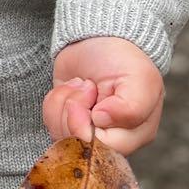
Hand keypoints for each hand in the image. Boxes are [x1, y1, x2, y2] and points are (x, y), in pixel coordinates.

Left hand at [44, 36, 164, 156]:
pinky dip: (55, 100)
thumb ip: (130, 108)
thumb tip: (100, 122)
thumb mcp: (139, 79)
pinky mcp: (66, 121)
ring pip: (60, 134)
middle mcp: (110, 139)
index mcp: (134, 135)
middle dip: (73, 109)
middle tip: (87, 86)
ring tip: (82, 84)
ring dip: (64, 101)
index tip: (90, 94)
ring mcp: (85, 132)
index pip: (103, 149)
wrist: (100, 39)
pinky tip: (72, 88)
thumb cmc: (124, 59)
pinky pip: (50, 122)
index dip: (86, 125)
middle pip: (77, 145)